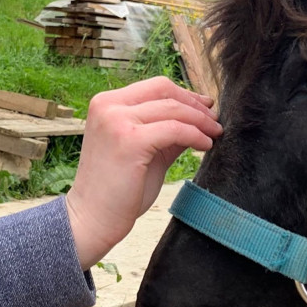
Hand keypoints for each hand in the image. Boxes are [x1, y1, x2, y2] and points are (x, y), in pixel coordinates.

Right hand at [65, 77, 221, 269]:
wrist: (92, 219)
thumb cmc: (119, 189)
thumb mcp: (146, 149)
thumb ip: (167, 130)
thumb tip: (201, 116)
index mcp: (107, 103)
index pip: (156, 87)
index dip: (186, 95)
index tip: (206, 108)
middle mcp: (108, 106)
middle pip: (165, 91)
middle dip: (195, 105)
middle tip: (214, 120)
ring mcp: (116, 121)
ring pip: (173, 109)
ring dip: (201, 121)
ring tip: (215, 134)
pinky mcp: (130, 141)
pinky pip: (175, 129)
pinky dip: (195, 135)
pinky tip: (205, 146)